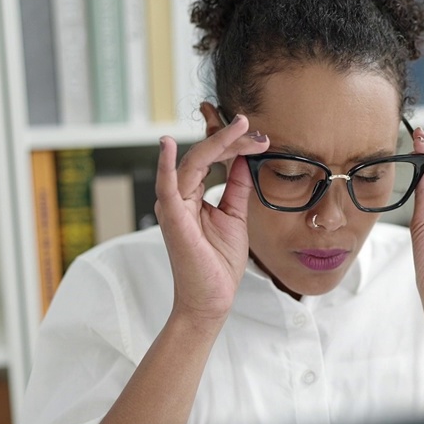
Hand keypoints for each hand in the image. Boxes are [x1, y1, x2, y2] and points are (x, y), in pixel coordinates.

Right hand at [155, 115, 268, 321]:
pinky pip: (166, 186)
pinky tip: (167, 144)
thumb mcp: (235, 216)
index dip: (232, 143)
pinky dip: (165, 164)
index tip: (258, 136)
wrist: (212, 298)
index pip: (210, 159)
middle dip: (230, 138)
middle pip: (203, 155)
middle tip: (252, 126)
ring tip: (241, 127)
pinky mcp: (172, 218)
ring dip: (218, 142)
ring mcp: (173, 206)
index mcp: (192, 195)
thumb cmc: (219, 262)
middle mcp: (179, 196)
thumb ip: (236, 187)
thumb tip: (244, 158)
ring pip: (192, 162)